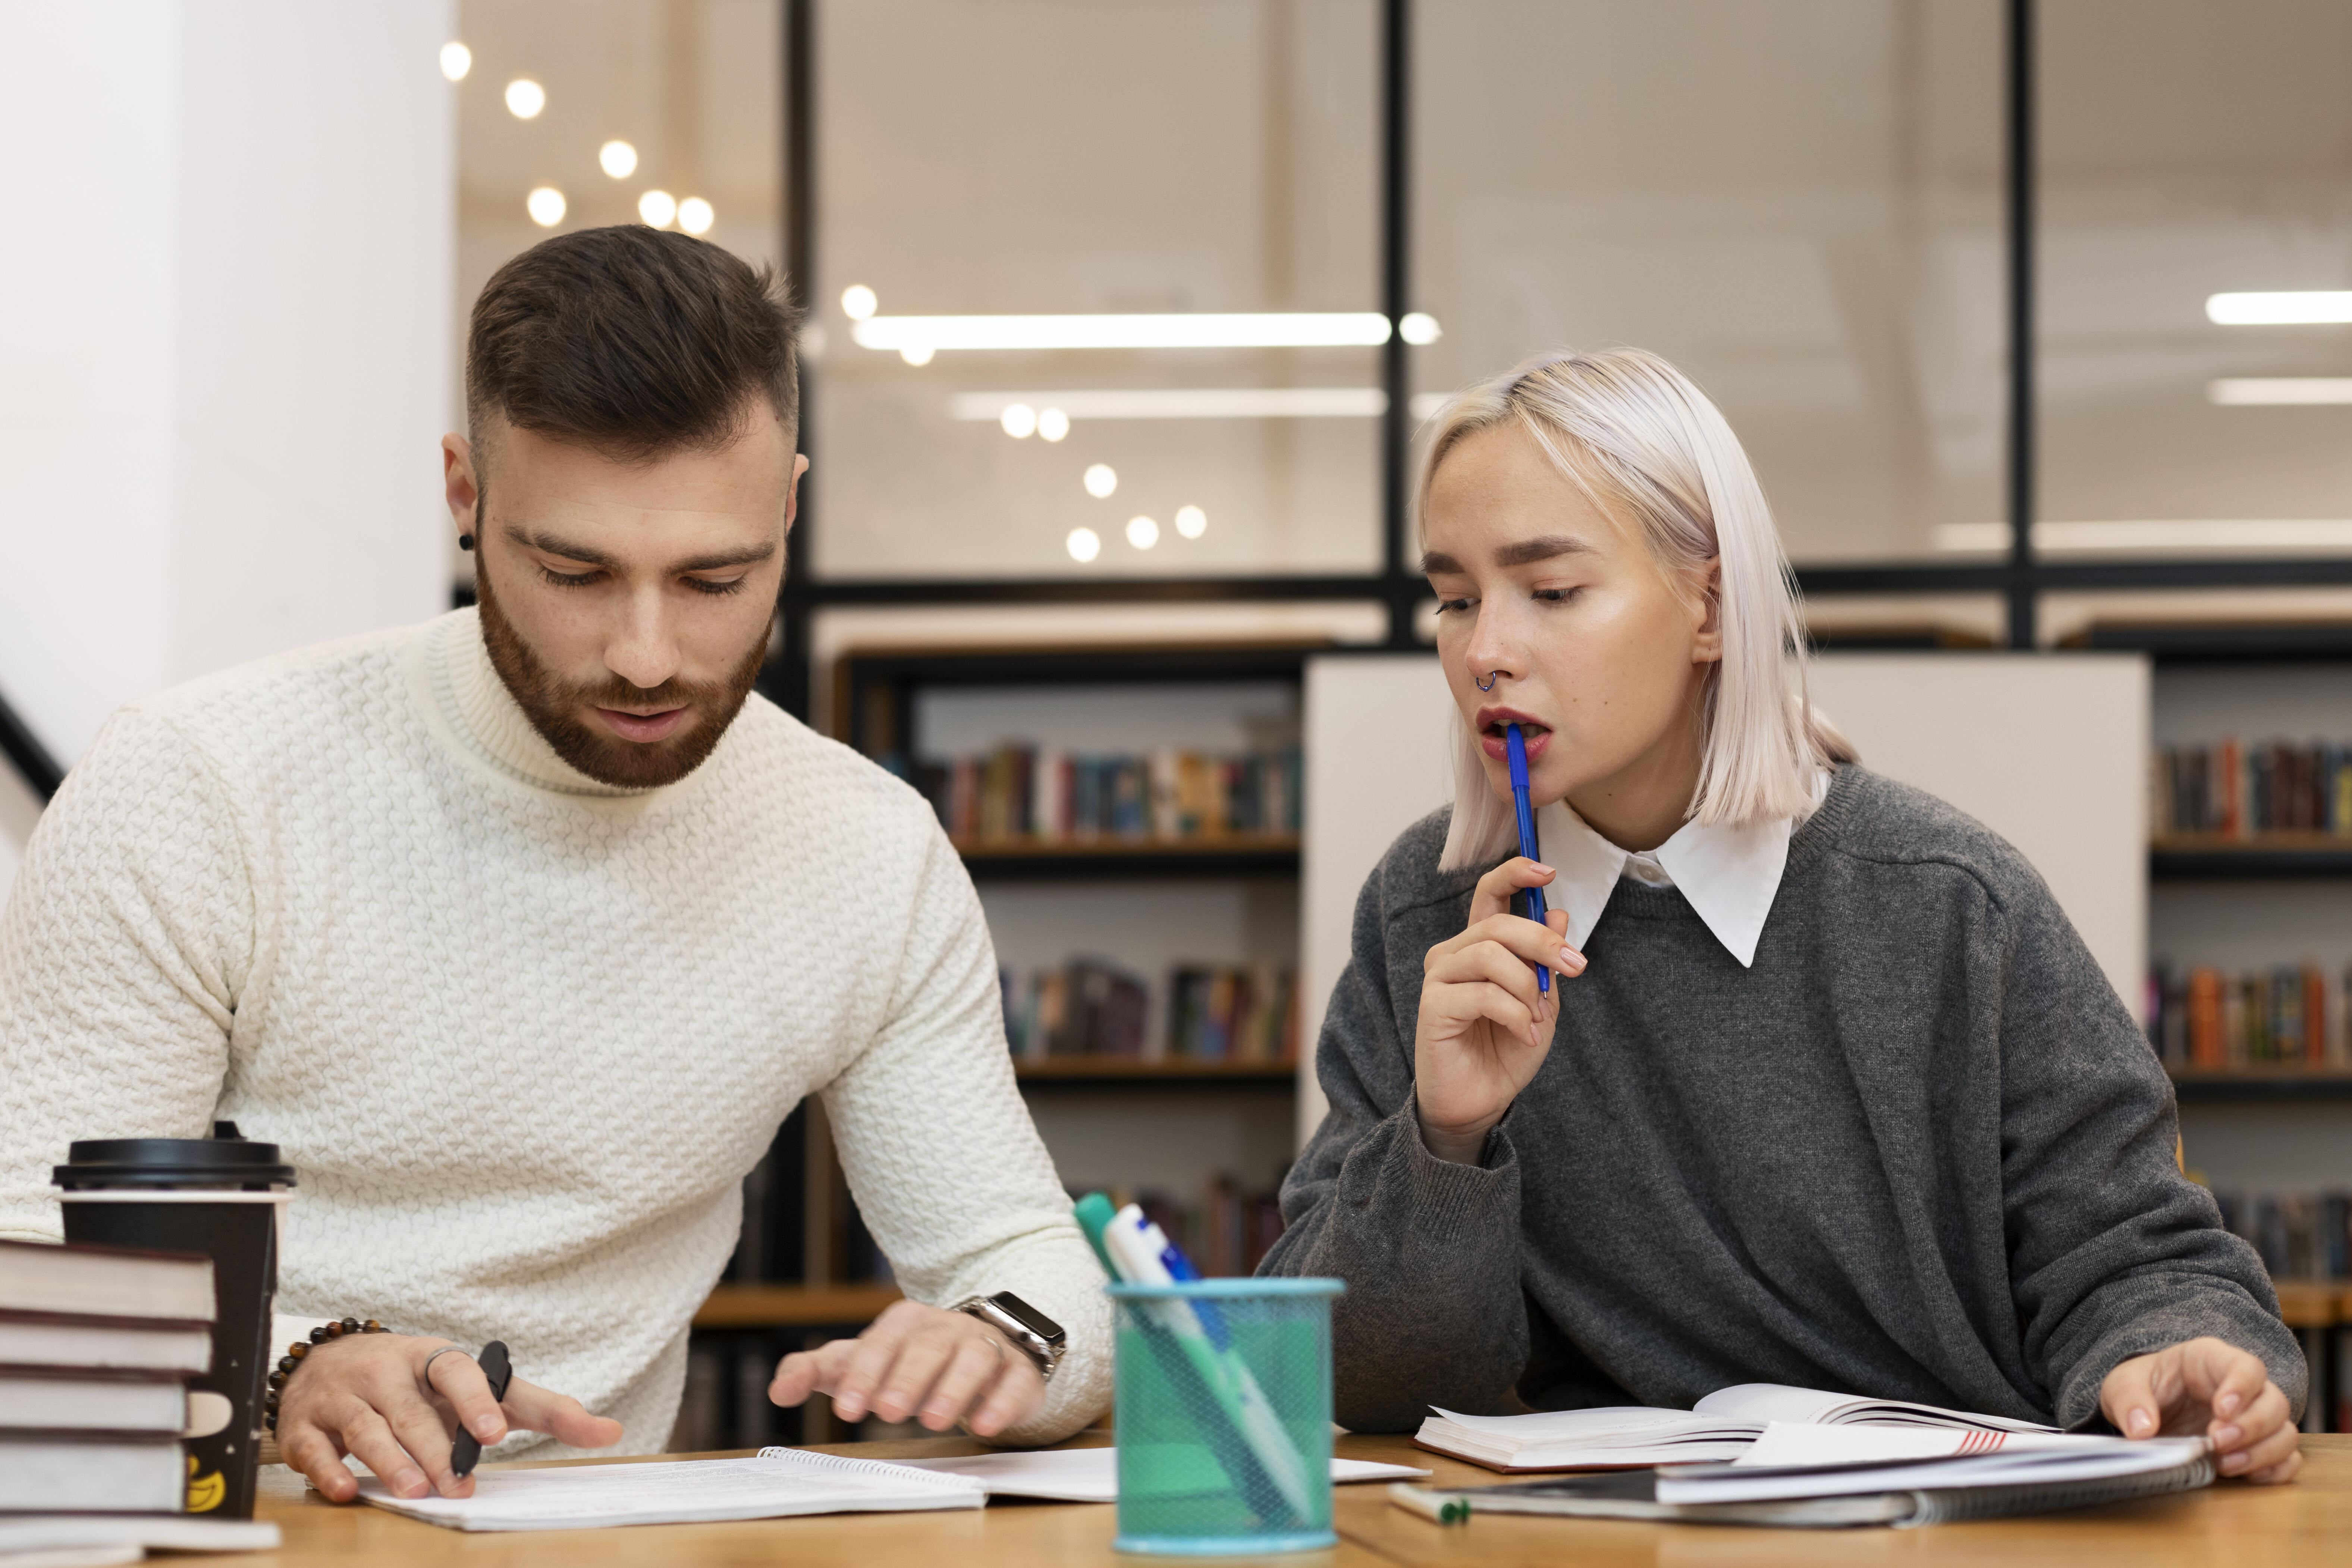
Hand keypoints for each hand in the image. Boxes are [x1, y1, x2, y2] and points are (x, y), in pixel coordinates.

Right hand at [276, 1333, 623, 1502]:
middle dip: (435, 1450)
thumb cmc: (422, 1385)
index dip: (475, 1400)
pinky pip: (314, 1448)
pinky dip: (330, 1470)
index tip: (494, 1434)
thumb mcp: (481, 1389)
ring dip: (390, 1462)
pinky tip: (349, 1491)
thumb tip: (610, 1431)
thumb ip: (542, 1409)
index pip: (456, 1370)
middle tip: (458, 1486)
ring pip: (367, 1428)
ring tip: (415, 1491)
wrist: (331, 1363)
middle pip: (412, 1411)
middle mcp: (385, 1371)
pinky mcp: (305, 1424)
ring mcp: (342, 1396)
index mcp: (430, 1358)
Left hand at [769, 1300, 1043, 1438]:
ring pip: (973, 1359)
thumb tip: (778, 1390)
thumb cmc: (910, 1363)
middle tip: (886, 1412)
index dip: (864, 1373)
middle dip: (906, 1378)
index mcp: (906, 1323)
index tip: (846, 1406)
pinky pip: (1013, 1381)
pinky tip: (986, 1424)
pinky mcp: (1017, 1373)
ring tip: (934, 1421)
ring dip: (953, 1388)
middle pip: (927, 1347)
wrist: (982, 1353)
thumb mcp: (862, 1364)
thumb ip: (817, 1371)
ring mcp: (986, 1347)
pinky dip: (1001, 1401)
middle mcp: (947, 1329)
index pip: (882, 1342)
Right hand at [1415, 856, 1582, 1162]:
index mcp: (1478, 945)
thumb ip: (1545, 960)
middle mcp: (1453, 954)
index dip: (1515, 875)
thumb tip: (1557, 913)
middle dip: (1542, 942)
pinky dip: (1515, 1014)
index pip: (1489, 895)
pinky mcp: (1433, 1006)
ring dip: (1527, 987)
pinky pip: (1483, 994)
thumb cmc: (1506, 1050)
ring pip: (1490, 955)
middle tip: (1575, 965)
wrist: (1480, 1101)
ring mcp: (1439, 978)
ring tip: (1537, 1018)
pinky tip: (1525, 1034)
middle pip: (1498, 925)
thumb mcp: (1541, 1001)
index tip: (1547, 870)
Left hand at [2100, 1336, 2299, 1483]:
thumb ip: (2129, 1400)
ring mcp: (2254, 1418)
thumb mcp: (2122, 1385)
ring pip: (2285, 1432)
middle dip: (2251, 1426)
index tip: (2221, 1411)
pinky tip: (2247, 1476)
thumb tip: (2141, 1429)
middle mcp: (2242, 1388)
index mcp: (2211, 1360)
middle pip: (2274, 1402)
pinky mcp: (2258, 1447)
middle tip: (2216, 1442)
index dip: (2241, 1389)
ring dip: (2262, 1453)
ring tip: (2225, 1464)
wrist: (2146, 1410)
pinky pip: (2287, 1459)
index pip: (2246, 1367)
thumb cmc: (2142, 1387)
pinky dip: (2275, 1471)